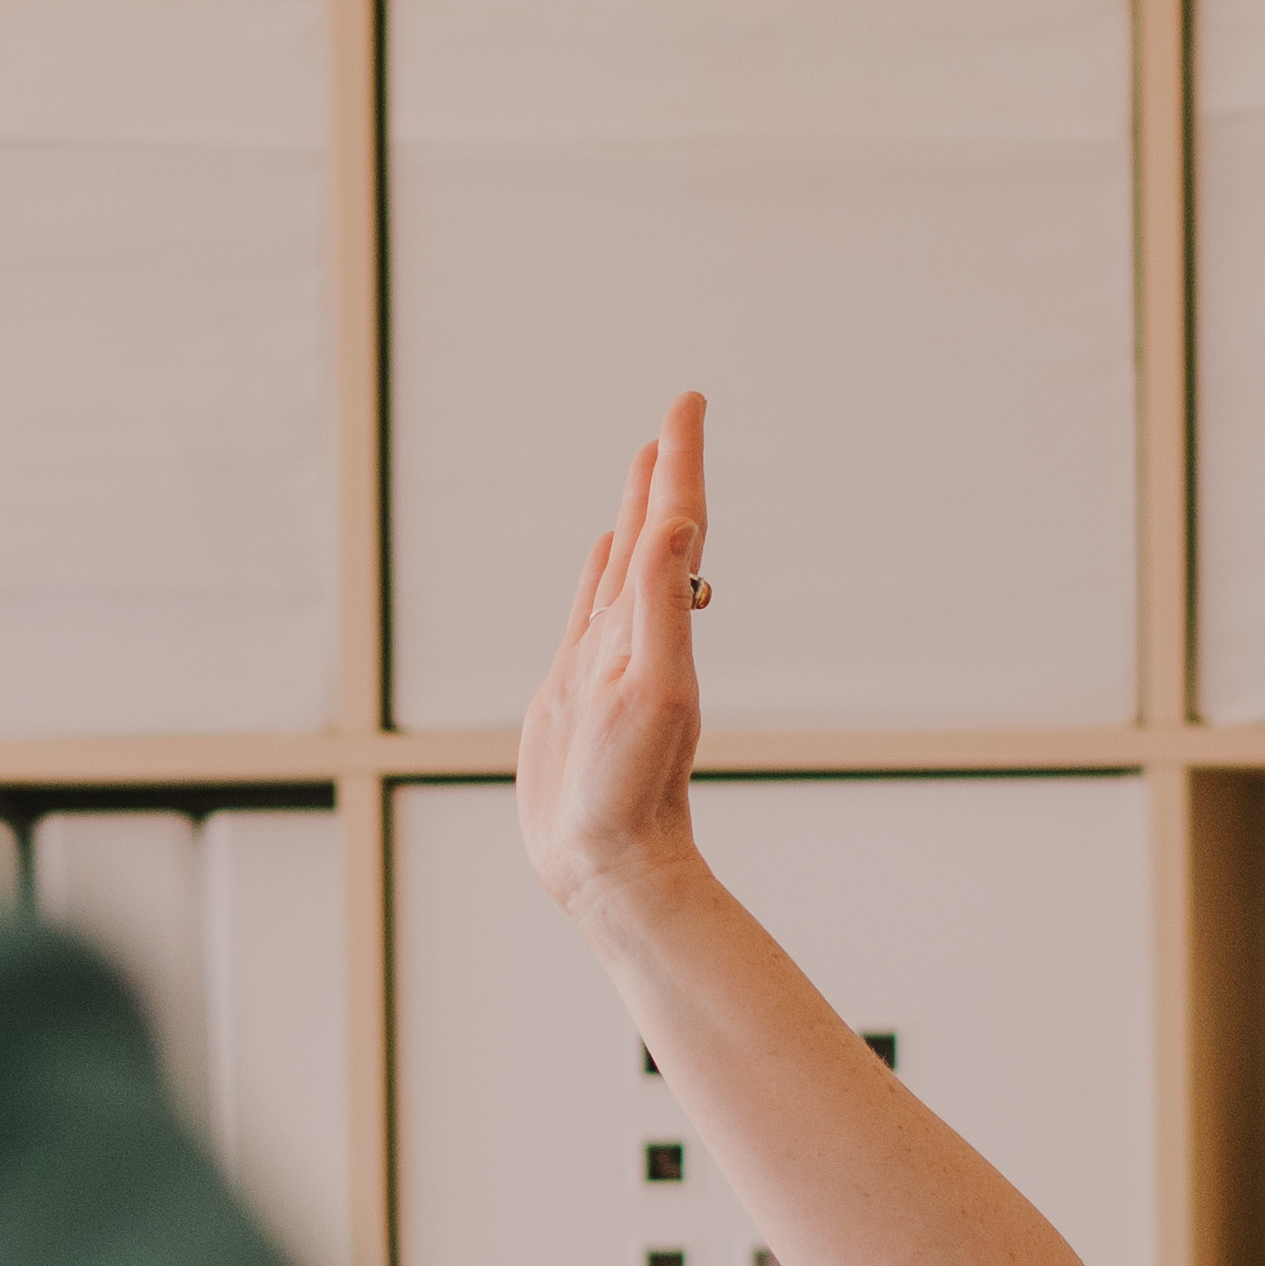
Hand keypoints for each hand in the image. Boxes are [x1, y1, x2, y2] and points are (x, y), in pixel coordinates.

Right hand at [516, 389, 714, 925]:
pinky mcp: (574, 687)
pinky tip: (607, 546)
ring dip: (639, 509)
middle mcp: (637, 632)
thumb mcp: (652, 689)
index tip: (690, 402)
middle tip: (679, 413)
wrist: (608, 863)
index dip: (681, 463)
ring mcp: (605, 658)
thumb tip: (671, 524)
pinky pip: (591, 608)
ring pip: (627, 564)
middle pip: (658, 532)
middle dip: (665, 471)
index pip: (676, 524)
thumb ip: (660, 605)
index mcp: (660, 624)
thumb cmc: (630, 789)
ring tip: (647, 460)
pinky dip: (602, 569)